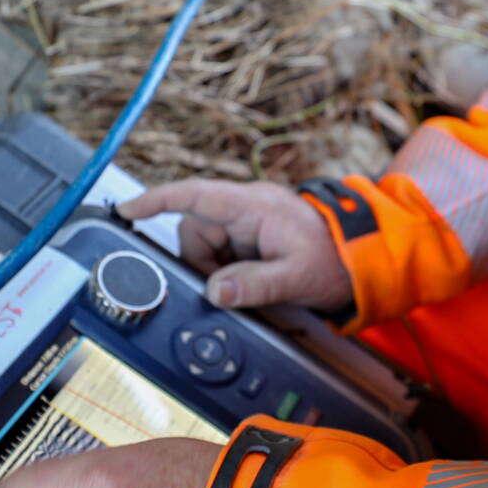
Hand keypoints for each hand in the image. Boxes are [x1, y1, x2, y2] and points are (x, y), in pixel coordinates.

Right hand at [120, 179, 351, 311]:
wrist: (361, 258)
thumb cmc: (334, 260)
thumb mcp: (295, 277)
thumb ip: (254, 285)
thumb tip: (215, 292)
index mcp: (252, 206)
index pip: (193, 195)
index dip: (155, 200)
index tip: (126, 210)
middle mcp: (244, 208)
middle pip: (193, 230)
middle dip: (201, 263)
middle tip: (228, 287)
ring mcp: (246, 222)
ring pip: (204, 246)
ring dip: (216, 270)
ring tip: (249, 285)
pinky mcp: (250, 236)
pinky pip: (221, 253)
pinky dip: (226, 271)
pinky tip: (249, 282)